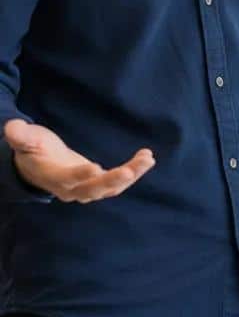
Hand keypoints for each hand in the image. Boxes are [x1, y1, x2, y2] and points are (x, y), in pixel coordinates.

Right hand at [4, 119, 154, 202]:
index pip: (66, 179)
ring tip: (147, 159)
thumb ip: (22, 136)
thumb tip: (12, 127)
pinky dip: (133, 173)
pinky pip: (118, 183)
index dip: (79, 175)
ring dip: (130, 175)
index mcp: (52, 177)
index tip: (94, 168)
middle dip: (112, 181)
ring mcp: (87, 188)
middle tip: (129, 171)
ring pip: (110, 188)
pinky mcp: (99, 184)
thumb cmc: (33, 150)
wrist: (38, 167)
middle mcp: (71, 188)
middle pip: (93, 189)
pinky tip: (147, 160)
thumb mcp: (26, 141)